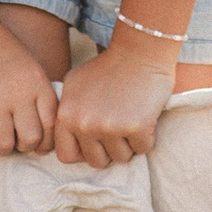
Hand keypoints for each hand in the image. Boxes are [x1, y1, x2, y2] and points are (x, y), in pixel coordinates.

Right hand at [0, 20, 58, 157]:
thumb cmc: (2, 50)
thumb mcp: (31, 67)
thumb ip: (38, 94)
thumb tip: (42, 133)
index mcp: (38, 83)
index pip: (52, 124)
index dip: (45, 141)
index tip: (37, 145)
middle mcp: (20, 92)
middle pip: (30, 138)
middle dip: (22, 146)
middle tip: (14, 142)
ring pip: (4, 145)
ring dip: (0, 149)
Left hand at [52, 40, 178, 166]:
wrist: (139, 50)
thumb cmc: (108, 66)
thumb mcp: (74, 84)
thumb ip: (66, 111)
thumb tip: (66, 139)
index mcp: (66, 115)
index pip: (67, 156)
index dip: (83, 152)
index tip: (96, 142)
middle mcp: (85, 124)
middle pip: (97, 161)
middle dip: (109, 149)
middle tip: (118, 129)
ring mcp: (110, 127)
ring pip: (121, 157)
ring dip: (129, 144)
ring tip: (131, 120)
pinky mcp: (136, 127)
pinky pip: (142, 149)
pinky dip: (146, 137)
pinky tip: (145, 117)